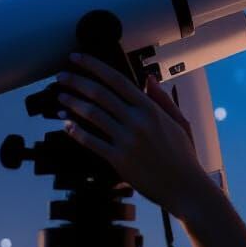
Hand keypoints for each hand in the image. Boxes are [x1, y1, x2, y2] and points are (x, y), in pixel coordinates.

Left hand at [56, 53, 214, 219]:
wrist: (185, 188)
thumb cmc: (183, 156)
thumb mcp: (178, 122)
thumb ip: (162, 99)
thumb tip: (149, 79)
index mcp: (151, 109)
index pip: (117, 80)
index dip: (93, 66)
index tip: (77, 58)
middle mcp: (137, 121)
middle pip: (99, 94)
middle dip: (76, 81)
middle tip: (60, 76)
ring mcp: (127, 140)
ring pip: (92, 114)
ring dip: (72, 103)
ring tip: (60, 97)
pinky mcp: (118, 159)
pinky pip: (91, 141)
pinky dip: (75, 131)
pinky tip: (66, 124)